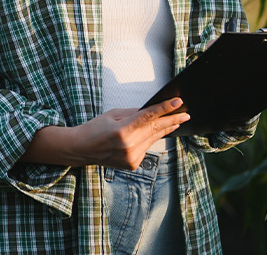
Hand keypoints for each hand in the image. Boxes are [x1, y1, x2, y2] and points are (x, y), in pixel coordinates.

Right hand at [71, 98, 188, 169]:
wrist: (81, 149)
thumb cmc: (94, 129)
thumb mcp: (112, 114)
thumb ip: (134, 113)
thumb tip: (152, 111)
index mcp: (122, 130)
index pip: (148, 117)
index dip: (165, 109)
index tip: (178, 102)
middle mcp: (128, 146)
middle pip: (155, 129)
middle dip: (172, 120)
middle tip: (186, 114)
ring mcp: (132, 157)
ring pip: (153, 139)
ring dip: (165, 129)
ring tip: (177, 121)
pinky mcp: (133, 164)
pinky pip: (147, 148)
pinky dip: (152, 139)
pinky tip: (157, 132)